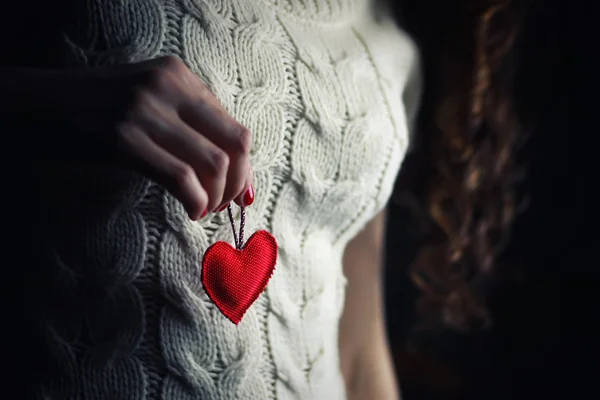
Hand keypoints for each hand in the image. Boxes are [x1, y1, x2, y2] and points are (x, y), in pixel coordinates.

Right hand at [52, 56, 252, 219]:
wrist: (32, 105)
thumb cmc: (95, 109)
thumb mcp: (148, 100)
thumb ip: (188, 124)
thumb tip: (234, 168)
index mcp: (178, 75)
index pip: (235, 127)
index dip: (245, 167)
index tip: (239, 192)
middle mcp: (168, 86)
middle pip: (235, 145)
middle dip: (237, 183)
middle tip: (224, 206)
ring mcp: (145, 110)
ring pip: (213, 164)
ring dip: (217, 197)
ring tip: (203, 209)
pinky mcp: (123, 139)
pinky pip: (181, 178)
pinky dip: (195, 202)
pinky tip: (190, 211)